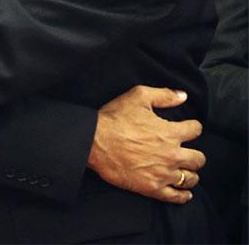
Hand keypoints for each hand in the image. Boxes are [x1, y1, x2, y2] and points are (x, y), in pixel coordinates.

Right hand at [87, 85, 204, 203]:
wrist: (95, 142)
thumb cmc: (115, 118)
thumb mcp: (138, 96)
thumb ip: (164, 95)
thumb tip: (183, 96)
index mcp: (170, 132)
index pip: (195, 130)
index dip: (193, 126)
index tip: (189, 127)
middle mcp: (171, 154)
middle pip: (198, 158)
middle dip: (196, 153)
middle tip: (189, 151)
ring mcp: (163, 173)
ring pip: (190, 178)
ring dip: (191, 173)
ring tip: (186, 170)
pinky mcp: (152, 188)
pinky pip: (177, 196)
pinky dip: (184, 195)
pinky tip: (184, 191)